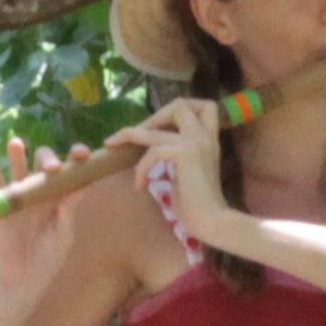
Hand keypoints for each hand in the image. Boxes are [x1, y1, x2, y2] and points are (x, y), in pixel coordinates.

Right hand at [0, 132, 80, 296]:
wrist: (24, 278)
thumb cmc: (49, 258)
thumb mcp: (63, 234)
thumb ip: (69, 209)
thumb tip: (84, 183)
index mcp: (62, 196)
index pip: (71, 170)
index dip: (76, 158)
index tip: (81, 154)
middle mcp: (42, 190)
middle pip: (44, 163)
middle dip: (47, 160)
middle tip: (50, 168)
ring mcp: (21, 195)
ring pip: (18, 167)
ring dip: (17, 153)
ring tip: (16, 143)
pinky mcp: (1, 203)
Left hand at [127, 95, 248, 255]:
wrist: (212, 221)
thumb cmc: (199, 207)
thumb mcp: (187, 174)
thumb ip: (178, 156)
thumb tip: (155, 151)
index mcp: (208, 140)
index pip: (205, 106)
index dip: (181, 109)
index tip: (162, 126)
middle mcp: (204, 136)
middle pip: (179, 104)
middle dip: (152, 116)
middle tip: (135, 133)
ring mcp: (195, 142)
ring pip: (154, 128)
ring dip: (129, 134)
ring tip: (113, 144)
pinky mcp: (185, 153)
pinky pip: (152, 151)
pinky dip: (140, 168)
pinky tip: (139, 186)